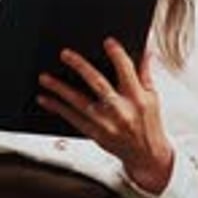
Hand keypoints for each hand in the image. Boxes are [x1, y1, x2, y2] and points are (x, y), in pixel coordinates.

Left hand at [37, 38, 173, 192]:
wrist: (146, 155)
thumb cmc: (149, 123)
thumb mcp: (152, 97)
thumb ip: (145, 74)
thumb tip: (146, 51)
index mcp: (137, 98)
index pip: (127, 71)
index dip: (117, 55)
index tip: (108, 42)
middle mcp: (120, 110)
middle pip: (98, 84)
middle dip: (81, 67)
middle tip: (65, 54)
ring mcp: (106, 124)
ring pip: (79, 102)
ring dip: (60, 89)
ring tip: (45, 78)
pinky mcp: (95, 134)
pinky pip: (73, 119)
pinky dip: (58, 108)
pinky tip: (46, 99)